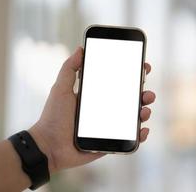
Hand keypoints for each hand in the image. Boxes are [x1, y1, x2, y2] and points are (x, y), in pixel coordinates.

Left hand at [28, 47, 155, 173]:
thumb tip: (80, 49)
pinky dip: (140, 135)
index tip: (143, 67)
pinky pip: (131, 139)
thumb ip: (69, 68)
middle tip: (147, 92)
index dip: (134, 75)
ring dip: (145, 112)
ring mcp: (110, 127)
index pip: (120, 83)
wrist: (49, 147)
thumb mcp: (61, 89)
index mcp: (98, 97)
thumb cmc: (53, 117)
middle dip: (144, 94)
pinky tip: (143, 130)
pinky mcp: (111, 142)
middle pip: (132, 100)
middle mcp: (106, 110)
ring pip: (135, 118)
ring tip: (144, 111)